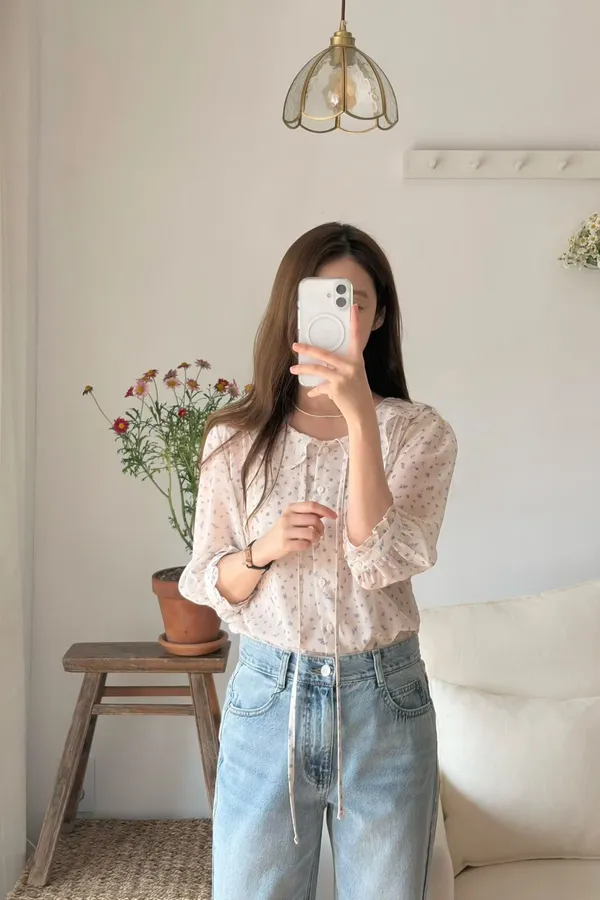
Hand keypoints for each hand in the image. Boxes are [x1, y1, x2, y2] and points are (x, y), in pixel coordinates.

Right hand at [252, 502, 336, 565]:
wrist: (266, 545)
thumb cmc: (283, 530)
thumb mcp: (293, 518)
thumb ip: (307, 514)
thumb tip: (325, 512)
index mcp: (290, 508)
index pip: (311, 506)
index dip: (325, 510)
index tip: (334, 516)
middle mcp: (287, 518)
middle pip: (313, 519)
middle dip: (321, 527)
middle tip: (320, 533)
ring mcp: (285, 531)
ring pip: (311, 533)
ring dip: (316, 538)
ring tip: (314, 540)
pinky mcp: (285, 544)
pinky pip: (305, 545)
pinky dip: (308, 546)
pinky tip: (304, 545)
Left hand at [290, 304, 373, 423]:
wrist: (362, 411)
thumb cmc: (357, 392)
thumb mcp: (353, 375)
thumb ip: (340, 367)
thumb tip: (321, 364)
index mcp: (357, 360)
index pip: (356, 337)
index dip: (354, 322)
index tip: (352, 306)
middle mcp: (350, 366)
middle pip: (324, 354)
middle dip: (307, 349)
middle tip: (295, 345)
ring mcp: (343, 377)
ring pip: (317, 369)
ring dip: (303, 369)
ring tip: (293, 369)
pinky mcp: (336, 388)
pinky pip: (320, 387)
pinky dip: (315, 390)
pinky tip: (311, 392)